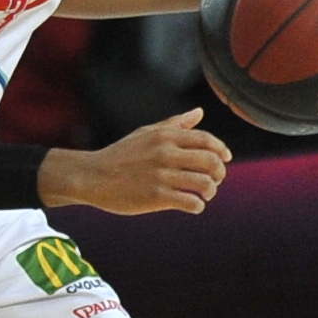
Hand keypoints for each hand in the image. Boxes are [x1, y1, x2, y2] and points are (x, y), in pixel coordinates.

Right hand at [38, 110, 230, 215]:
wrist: (93, 176)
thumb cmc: (121, 154)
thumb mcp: (146, 133)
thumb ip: (174, 124)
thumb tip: (199, 112)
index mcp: (165, 136)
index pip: (206, 140)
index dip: (221, 150)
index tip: (225, 159)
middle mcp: (166, 153)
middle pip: (211, 162)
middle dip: (219, 173)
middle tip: (215, 180)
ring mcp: (161, 175)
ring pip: (204, 183)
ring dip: (210, 191)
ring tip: (204, 195)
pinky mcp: (156, 196)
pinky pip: (191, 202)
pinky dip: (198, 205)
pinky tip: (193, 205)